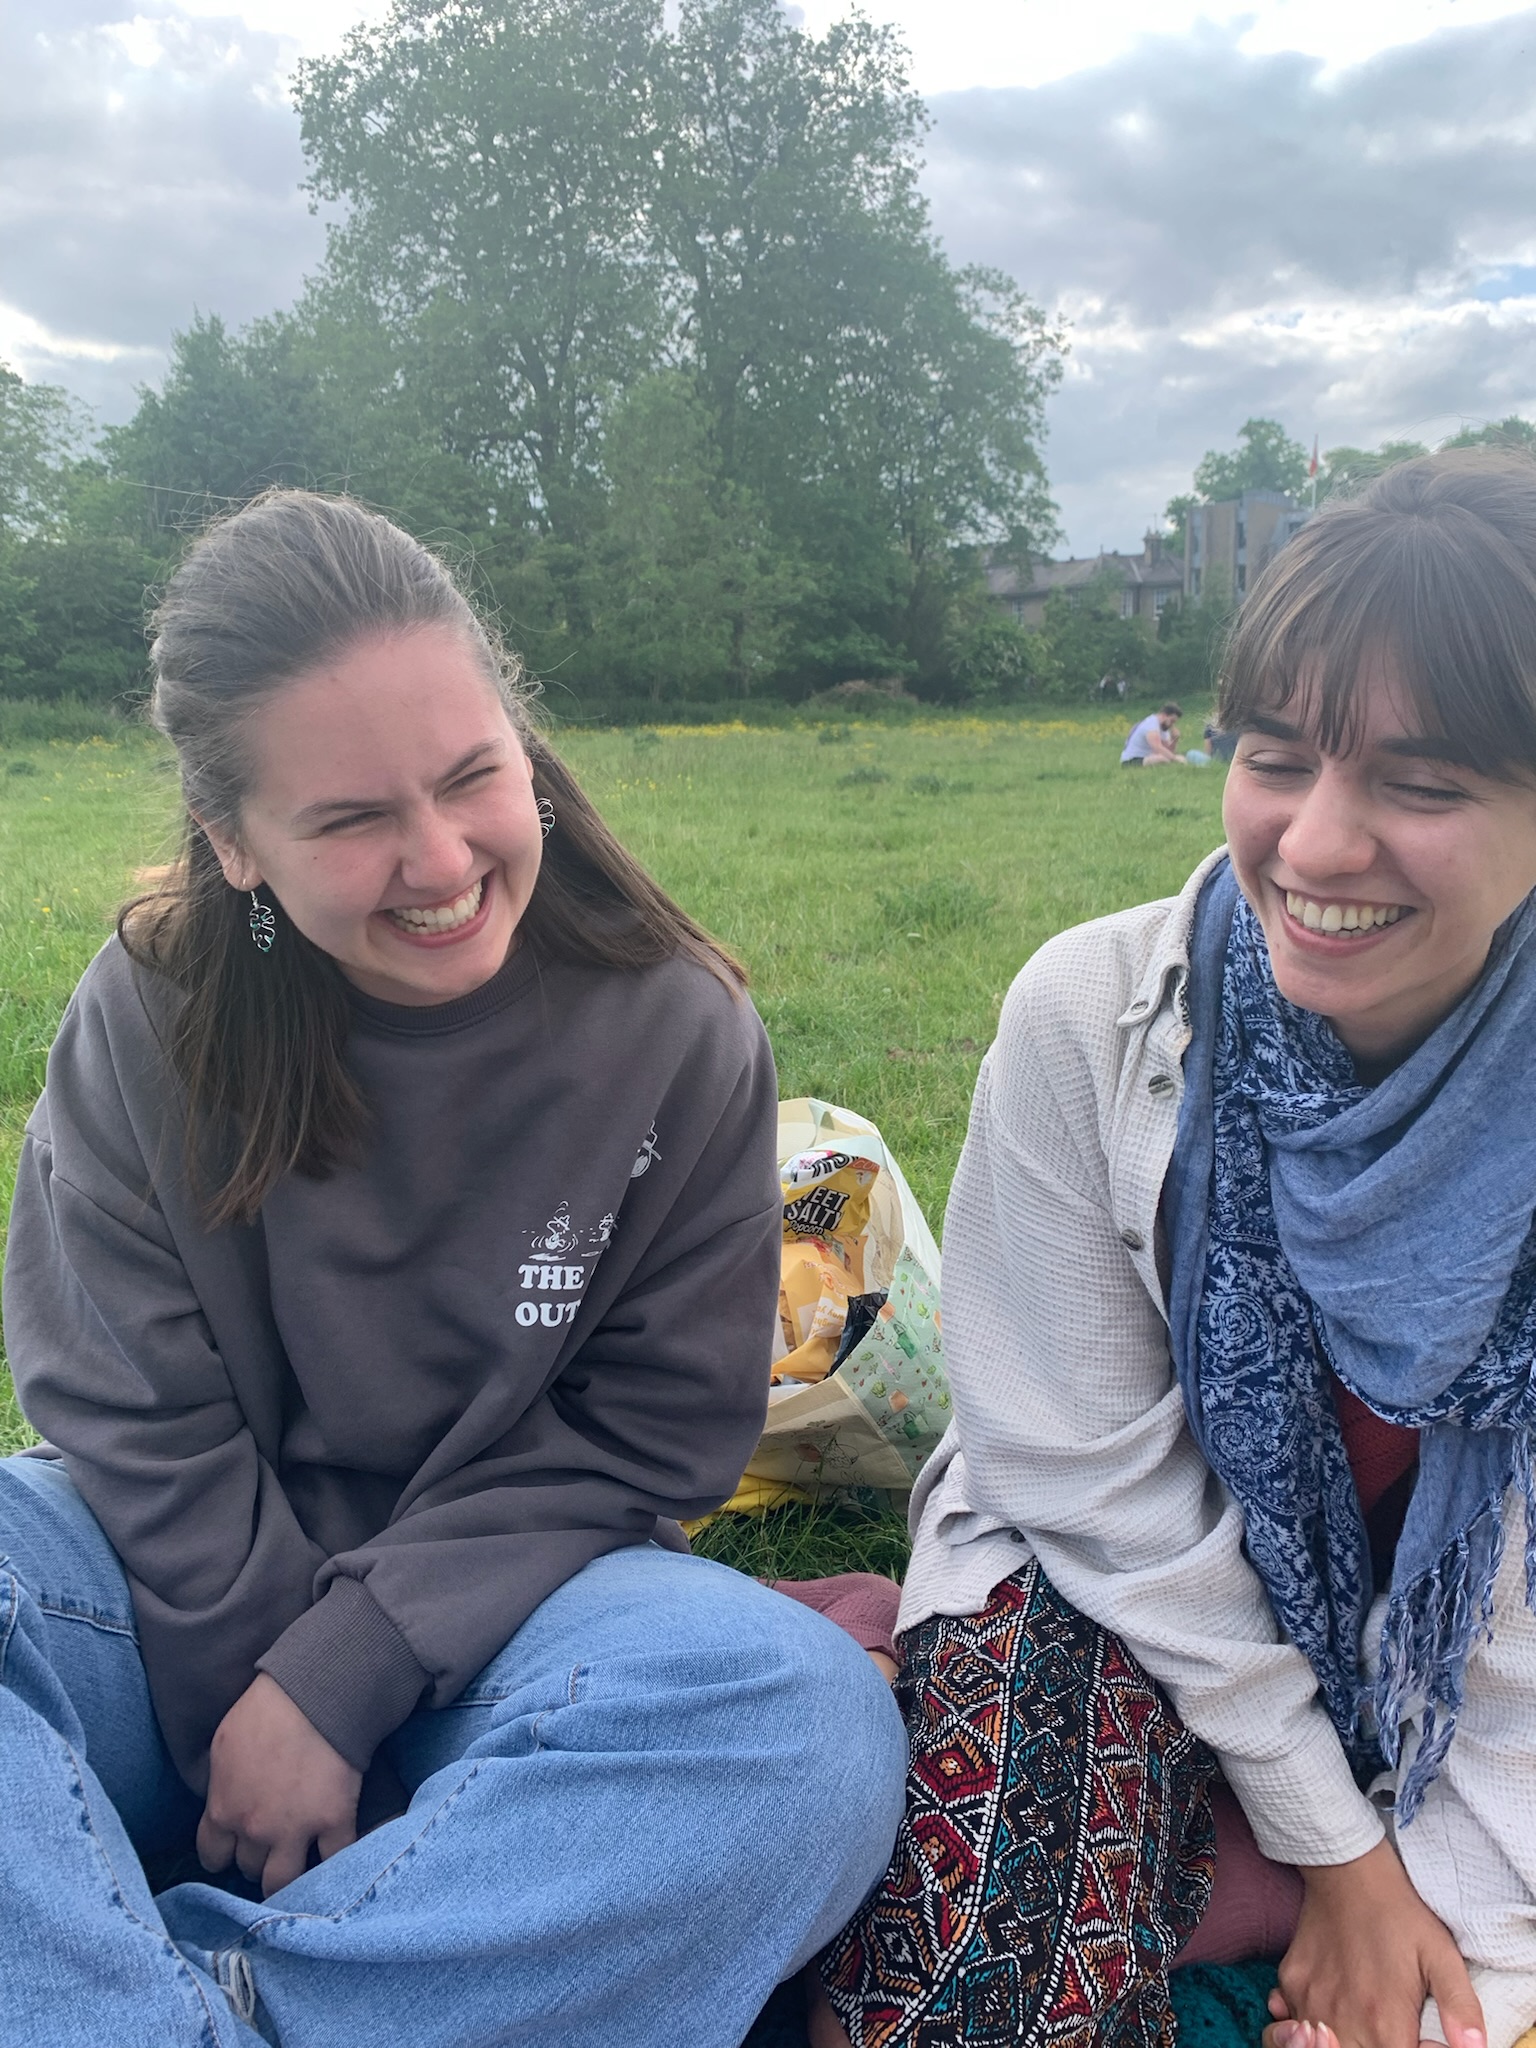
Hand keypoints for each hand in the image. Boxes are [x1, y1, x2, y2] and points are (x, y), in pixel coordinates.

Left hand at [198, 1674, 361, 1897]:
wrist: (315, 1693)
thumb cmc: (264, 1710)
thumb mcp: (223, 1746)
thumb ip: (219, 1785)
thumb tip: (221, 1801)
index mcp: (223, 1810)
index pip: (213, 1856)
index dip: (223, 1854)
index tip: (234, 1847)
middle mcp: (255, 1830)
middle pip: (249, 1869)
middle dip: (257, 1859)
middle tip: (270, 1845)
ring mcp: (296, 1830)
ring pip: (284, 1881)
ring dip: (287, 1875)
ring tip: (296, 1863)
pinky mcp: (335, 1821)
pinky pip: (334, 1859)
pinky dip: (335, 1862)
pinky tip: (334, 1857)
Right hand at [1260, 1840, 1483, 2047]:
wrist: (1347, 1867)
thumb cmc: (1399, 1912)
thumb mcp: (1442, 1955)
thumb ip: (1460, 2007)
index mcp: (1384, 2022)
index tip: (1421, 2036)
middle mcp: (1341, 2019)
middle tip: (1391, 2021)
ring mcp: (1310, 2001)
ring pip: (1322, 2046)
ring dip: (1344, 2039)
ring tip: (1363, 2012)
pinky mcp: (1291, 1982)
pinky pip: (1296, 2019)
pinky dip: (1313, 2021)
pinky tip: (1334, 2000)